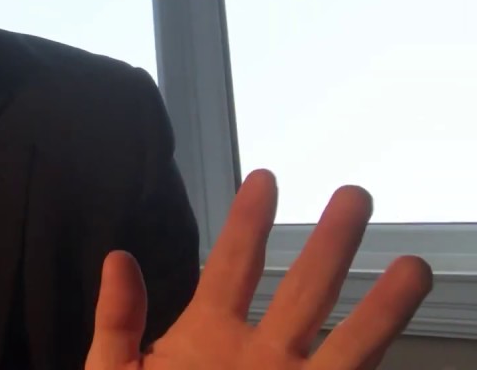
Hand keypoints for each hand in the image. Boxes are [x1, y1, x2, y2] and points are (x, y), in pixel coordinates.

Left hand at [86, 169, 433, 369]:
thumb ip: (118, 322)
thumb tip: (119, 257)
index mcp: (206, 337)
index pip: (233, 267)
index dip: (248, 223)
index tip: (264, 177)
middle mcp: (258, 360)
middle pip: (302, 292)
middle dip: (329, 245)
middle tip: (355, 193)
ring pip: (345, 347)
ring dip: (379, 310)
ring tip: (411, 265)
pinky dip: (374, 369)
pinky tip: (402, 349)